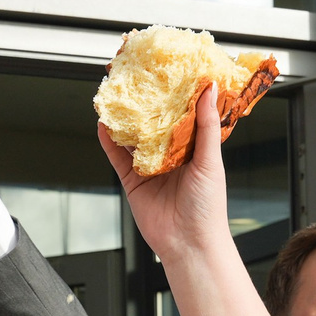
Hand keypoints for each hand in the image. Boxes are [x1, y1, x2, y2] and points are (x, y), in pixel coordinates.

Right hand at [96, 86, 233, 266]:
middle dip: (148, 104)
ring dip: (126, 121)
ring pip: (134, 139)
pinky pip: (118, 159)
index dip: (179, 96)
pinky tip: (104, 126)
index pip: (185, 116)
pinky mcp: (133, 182)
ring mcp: (150, 168)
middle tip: (140, 79)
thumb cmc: (208, 206)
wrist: (189, 243)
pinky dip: (110, 143)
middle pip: (156, 124)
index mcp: (194, 149)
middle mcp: (171, 156)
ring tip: (118, 98)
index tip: (173, 73)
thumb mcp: (211, 160)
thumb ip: (206, 125)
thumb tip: (209, 90)